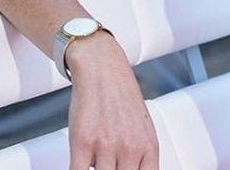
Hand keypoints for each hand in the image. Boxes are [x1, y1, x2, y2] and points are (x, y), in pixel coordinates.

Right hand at [65, 32, 159, 169]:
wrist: (103, 70)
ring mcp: (107, 147)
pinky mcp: (84, 143)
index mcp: (149, 147)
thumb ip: (141, 155)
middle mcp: (131, 149)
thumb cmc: (121, 97)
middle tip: (108, 166)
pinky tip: (80, 166)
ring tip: (94, 162)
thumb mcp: (143, 128)